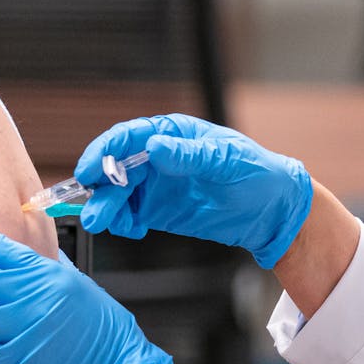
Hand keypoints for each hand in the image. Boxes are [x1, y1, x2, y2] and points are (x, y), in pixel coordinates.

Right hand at [76, 114, 312, 268]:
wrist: (273, 212)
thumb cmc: (257, 174)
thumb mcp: (226, 161)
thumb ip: (189, 155)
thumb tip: (155, 146)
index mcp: (171, 134)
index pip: (127, 137)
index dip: (104, 151)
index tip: (90, 170)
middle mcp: (156, 157)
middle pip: (114, 167)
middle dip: (99, 187)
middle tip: (93, 209)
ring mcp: (155, 185)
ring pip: (116, 193)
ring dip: (106, 207)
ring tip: (102, 223)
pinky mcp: (157, 211)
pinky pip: (129, 215)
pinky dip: (122, 222)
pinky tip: (131, 229)